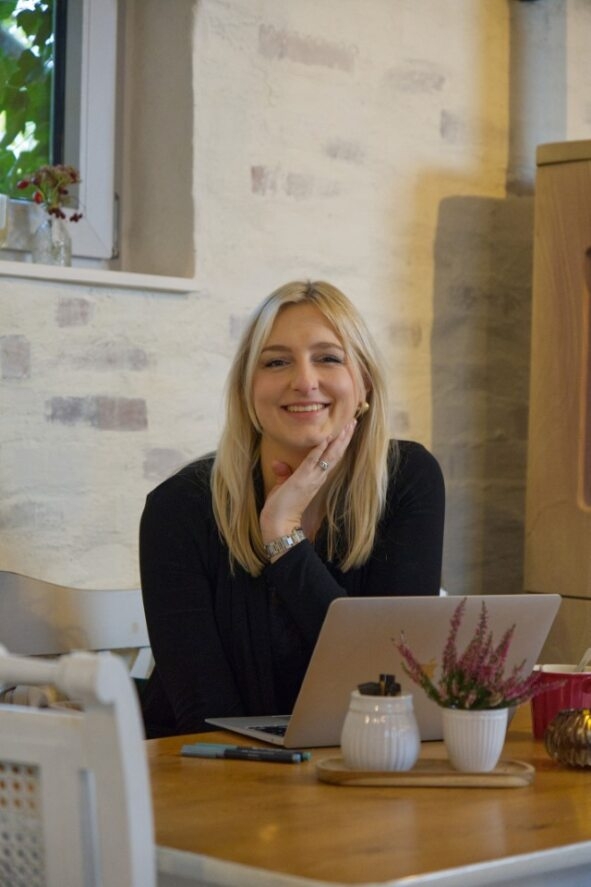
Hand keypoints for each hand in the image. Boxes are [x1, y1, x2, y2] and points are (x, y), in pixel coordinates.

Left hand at [260, 419, 356, 540]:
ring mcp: (312, 478)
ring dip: (339, 440)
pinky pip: (313, 461)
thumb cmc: (282, 508)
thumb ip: (284, 474)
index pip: (331, 458)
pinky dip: (319, 449)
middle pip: (336, 454)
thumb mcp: (283, 487)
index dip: (340, 444)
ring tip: (348, 426)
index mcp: (316, 478)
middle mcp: (318, 477)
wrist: (279, 524)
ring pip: (330, 456)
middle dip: (345, 437)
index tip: (347, 430)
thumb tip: (278, 463)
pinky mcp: (302, 479)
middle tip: (354, 422)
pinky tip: (326, 438)